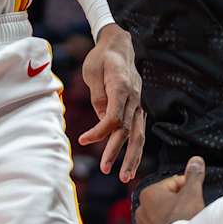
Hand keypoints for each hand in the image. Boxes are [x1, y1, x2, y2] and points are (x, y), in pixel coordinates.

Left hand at [81, 25, 145, 182]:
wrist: (120, 46)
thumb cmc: (102, 58)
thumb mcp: (92, 72)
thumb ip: (98, 96)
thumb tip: (101, 119)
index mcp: (121, 86)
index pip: (114, 116)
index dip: (100, 131)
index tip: (83, 140)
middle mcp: (134, 97)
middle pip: (128, 129)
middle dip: (118, 151)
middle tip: (104, 169)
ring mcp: (138, 103)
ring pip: (138, 134)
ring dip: (132, 156)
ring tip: (125, 177)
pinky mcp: (138, 108)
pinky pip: (138, 131)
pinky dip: (135, 148)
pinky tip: (130, 164)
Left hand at [136, 156, 208, 223]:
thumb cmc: (185, 218)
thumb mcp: (192, 192)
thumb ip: (193, 175)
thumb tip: (196, 159)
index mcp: (148, 194)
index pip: (173, 184)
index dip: (188, 188)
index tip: (196, 195)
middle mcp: (140, 211)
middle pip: (167, 202)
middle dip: (180, 204)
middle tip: (193, 211)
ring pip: (163, 220)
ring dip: (174, 219)